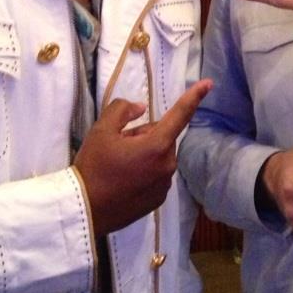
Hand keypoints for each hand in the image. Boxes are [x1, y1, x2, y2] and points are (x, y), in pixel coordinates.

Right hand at [73, 80, 212, 235]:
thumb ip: (122, 110)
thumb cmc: (93, 167)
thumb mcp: (101, 130)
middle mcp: (167, 165)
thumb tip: (141, 108)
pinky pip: (156, 175)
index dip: (194, 97)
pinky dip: (144, 172)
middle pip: (161, 137)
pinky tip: (123, 180)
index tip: (208, 83)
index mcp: (157, 146)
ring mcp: (164, 185)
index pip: (180, 115)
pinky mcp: (158, 200)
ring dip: (144, 154)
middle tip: (118, 145)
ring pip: (158, 156)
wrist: (84, 210)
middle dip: (144, 136)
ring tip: (118, 165)